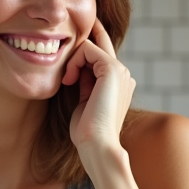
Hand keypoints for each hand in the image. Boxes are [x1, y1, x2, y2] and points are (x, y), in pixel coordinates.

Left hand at [62, 18, 135, 158]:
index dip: (83, 51)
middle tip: (66, 68)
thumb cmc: (88, 131)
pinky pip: (87, 49)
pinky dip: (74, 61)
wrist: (97, 144)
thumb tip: (76, 69)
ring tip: (68, 81)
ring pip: (90, 45)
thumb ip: (85, 82)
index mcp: (119, 83)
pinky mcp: (112, 69)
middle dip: (78, 47)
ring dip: (73, 60)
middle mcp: (123, 74)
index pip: (102, 54)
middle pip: (98, 44)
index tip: (68, 59)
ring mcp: (120, 70)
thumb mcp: (85, 100)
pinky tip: (69, 79)